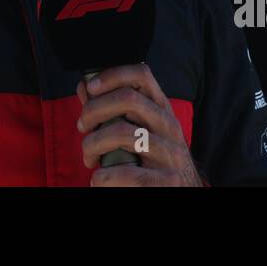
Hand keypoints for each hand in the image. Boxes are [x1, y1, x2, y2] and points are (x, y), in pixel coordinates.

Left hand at [76, 63, 203, 186]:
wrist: (184, 190)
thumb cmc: (151, 159)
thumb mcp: (137, 129)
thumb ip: (111, 109)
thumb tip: (85, 86)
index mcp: (161, 109)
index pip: (141, 74)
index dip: (112, 75)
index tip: (90, 88)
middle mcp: (169, 126)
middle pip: (129, 99)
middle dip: (94, 110)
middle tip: (82, 126)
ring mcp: (171, 153)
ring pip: (124, 133)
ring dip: (93, 144)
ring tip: (88, 158)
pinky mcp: (168, 181)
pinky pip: (128, 173)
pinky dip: (104, 177)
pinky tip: (98, 180)